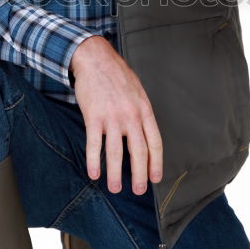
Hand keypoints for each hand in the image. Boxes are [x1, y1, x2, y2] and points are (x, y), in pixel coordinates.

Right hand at [70, 36, 162, 194]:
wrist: (95, 58)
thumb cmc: (117, 75)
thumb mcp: (137, 91)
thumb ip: (141, 112)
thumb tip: (144, 133)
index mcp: (144, 110)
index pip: (155, 142)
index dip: (156, 162)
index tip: (155, 177)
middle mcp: (131, 116)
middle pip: (139, 151)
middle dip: (140, 174)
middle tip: (139, 190)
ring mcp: (112, 117)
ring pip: (116, 152)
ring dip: (116, 174)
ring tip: (115, 188)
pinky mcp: (94, 116)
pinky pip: (95, 144)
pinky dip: (94, 161)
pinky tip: (94, 173)